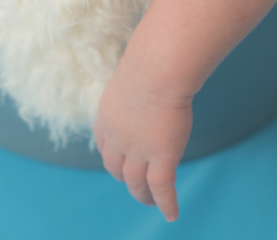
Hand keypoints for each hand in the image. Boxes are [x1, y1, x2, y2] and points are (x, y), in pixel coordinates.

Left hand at [93, 63, 192, 221]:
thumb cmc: (152, 60)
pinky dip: (166, 204)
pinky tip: (171, 215)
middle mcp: (117, 138)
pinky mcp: (160, 158)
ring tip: (148, 202)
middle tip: (134, 185)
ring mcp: (137, 151)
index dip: (112, 156)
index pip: (104, 144)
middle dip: (124, 178)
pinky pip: (162, 188)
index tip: (117, 161)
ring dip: (142, 196)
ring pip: (136, 183)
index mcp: (107, 116)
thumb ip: (140, 78)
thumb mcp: (136, 70)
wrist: (156, 70)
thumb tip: (153, 65)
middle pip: (116, 167)